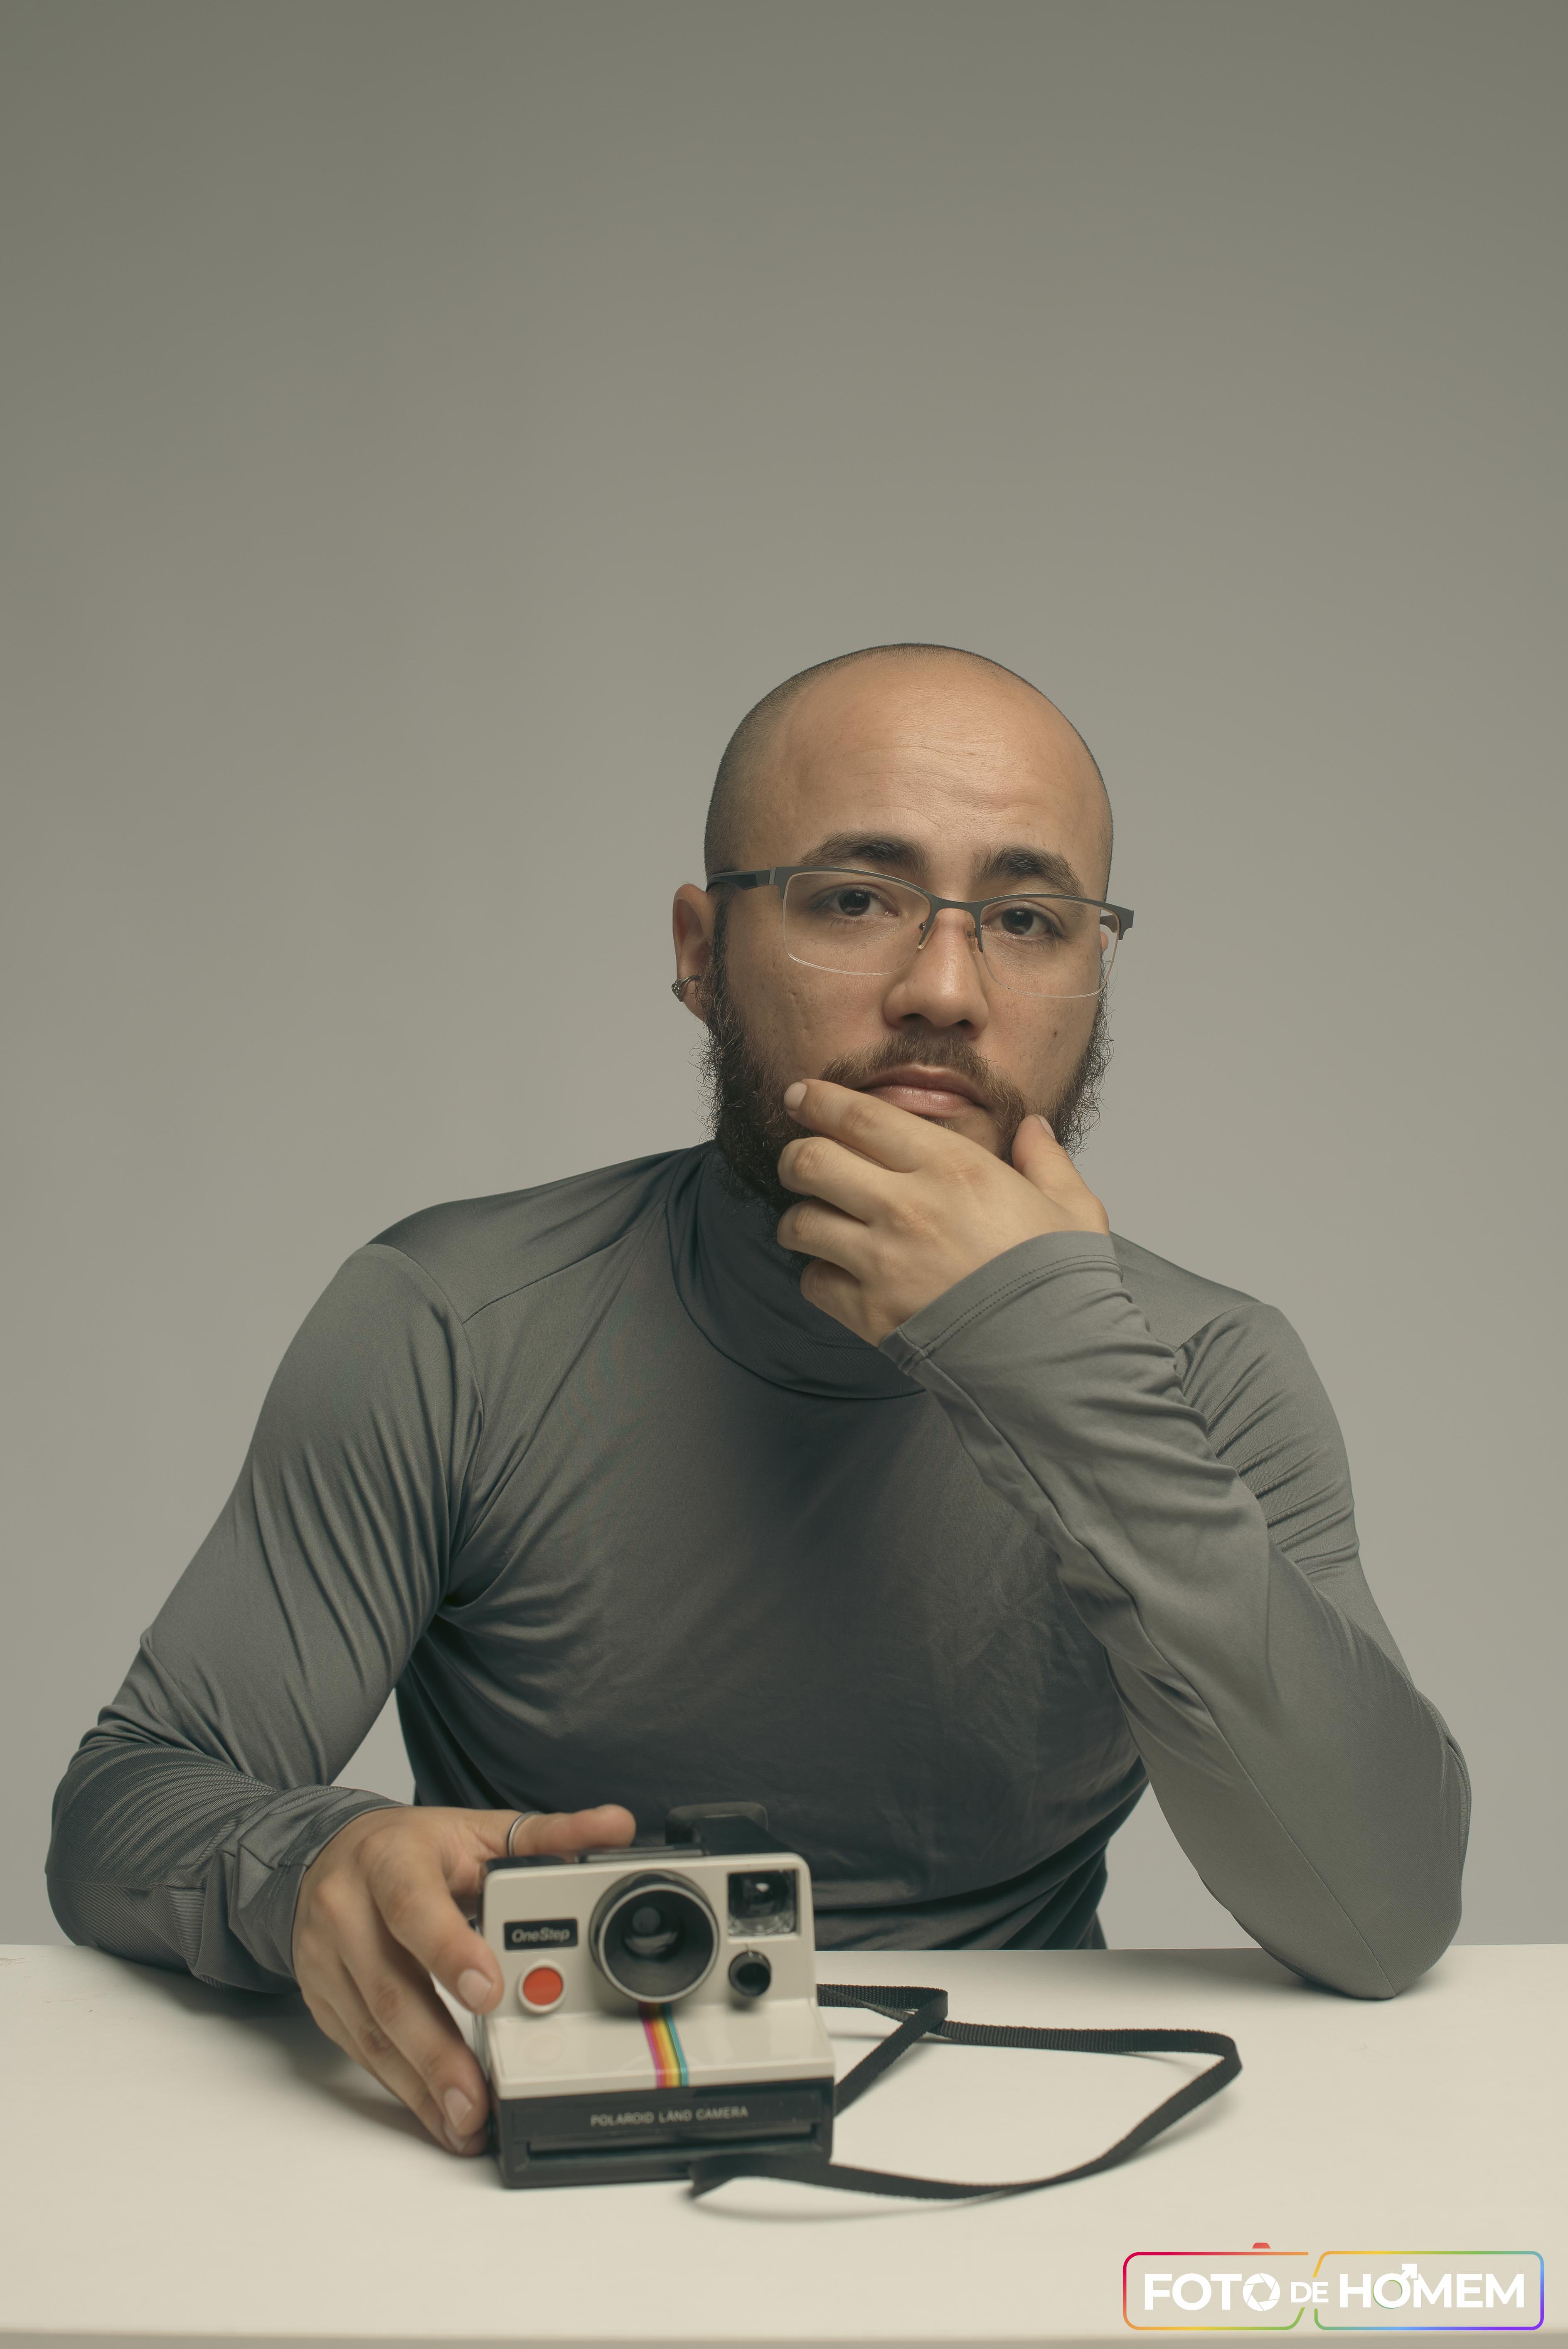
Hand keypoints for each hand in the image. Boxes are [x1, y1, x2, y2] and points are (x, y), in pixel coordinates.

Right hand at [292, 1801, 635, 2154]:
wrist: (327, 1855)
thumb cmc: (410, 1849)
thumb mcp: (476, 1832)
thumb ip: (548, 1837)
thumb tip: (615, 1827)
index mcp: (389, 1860)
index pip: (414, 1907)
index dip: (449, 1951)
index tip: (489, 1992)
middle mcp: (347, 1910)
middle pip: (391, 1987)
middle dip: (437, 2051)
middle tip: (478, 2095)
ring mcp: (327, 1960)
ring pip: (373, 2032)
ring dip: (421, 2085)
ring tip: (465, 2120)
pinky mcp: (322, 2000)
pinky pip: (361, 2052)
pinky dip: (402, 2088)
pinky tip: (437, 2114)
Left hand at [775, 1078, 1109, 1344]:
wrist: (1054, 1359)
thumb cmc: (1063, 1282)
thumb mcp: (1071, 1209)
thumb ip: (1045, 1161)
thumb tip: (1033, 1128)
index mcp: (952, 1167)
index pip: (860, 1117)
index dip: (819, 1100)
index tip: (800, 1095)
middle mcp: (906, 1206)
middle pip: (811, 1161)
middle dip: (796, 1156)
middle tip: (802, 1162)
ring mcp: (882, 1261)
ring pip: (800, 1222)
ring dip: (800, 1219)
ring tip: (814, 1222)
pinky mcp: (869, 1312)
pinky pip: (813, 1282)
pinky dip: (818, 1276)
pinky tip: (839, 1274)